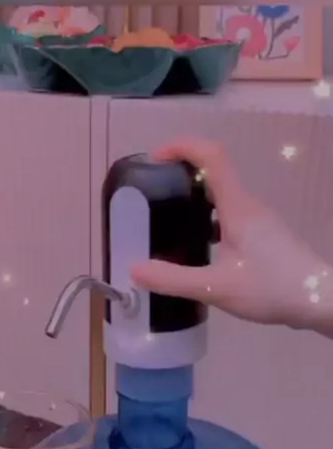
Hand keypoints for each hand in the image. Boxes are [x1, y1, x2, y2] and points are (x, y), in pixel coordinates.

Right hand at [131, 138, 332, 332]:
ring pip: (222, 200)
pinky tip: (199, 251)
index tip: (155, 159)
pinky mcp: (265, 238)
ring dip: (196, 203)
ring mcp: (259, 222)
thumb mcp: (216, 287)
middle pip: (214, 175)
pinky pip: (231, 219)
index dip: (181, 147)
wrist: (318, 301)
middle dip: (181, 177)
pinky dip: (209, 224)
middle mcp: (249, 206)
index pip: (211, 156)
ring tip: (170, 224)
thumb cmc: (270, 287)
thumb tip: (134, 269)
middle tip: (154, 196)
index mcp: (237, 207)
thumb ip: (173, 279)